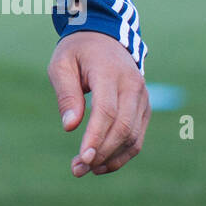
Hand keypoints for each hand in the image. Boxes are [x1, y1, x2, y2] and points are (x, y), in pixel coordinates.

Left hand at [48, 31, 149, 176]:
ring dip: (111, 158)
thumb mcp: (61, 64)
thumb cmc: (77, 52)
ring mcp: (142, 97)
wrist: (105, 36)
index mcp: (110, 73)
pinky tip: (102, 164)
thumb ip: (66, 94)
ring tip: (86, 169)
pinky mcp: (144, 108)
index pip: (107, 110)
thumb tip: (70, 127)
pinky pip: (137, 137)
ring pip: (133, 136)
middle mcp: (132, 86)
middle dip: (101, 152)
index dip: (96, 137)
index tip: (82, 158)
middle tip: (77, 169)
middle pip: (123, 127)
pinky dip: (122, 154)